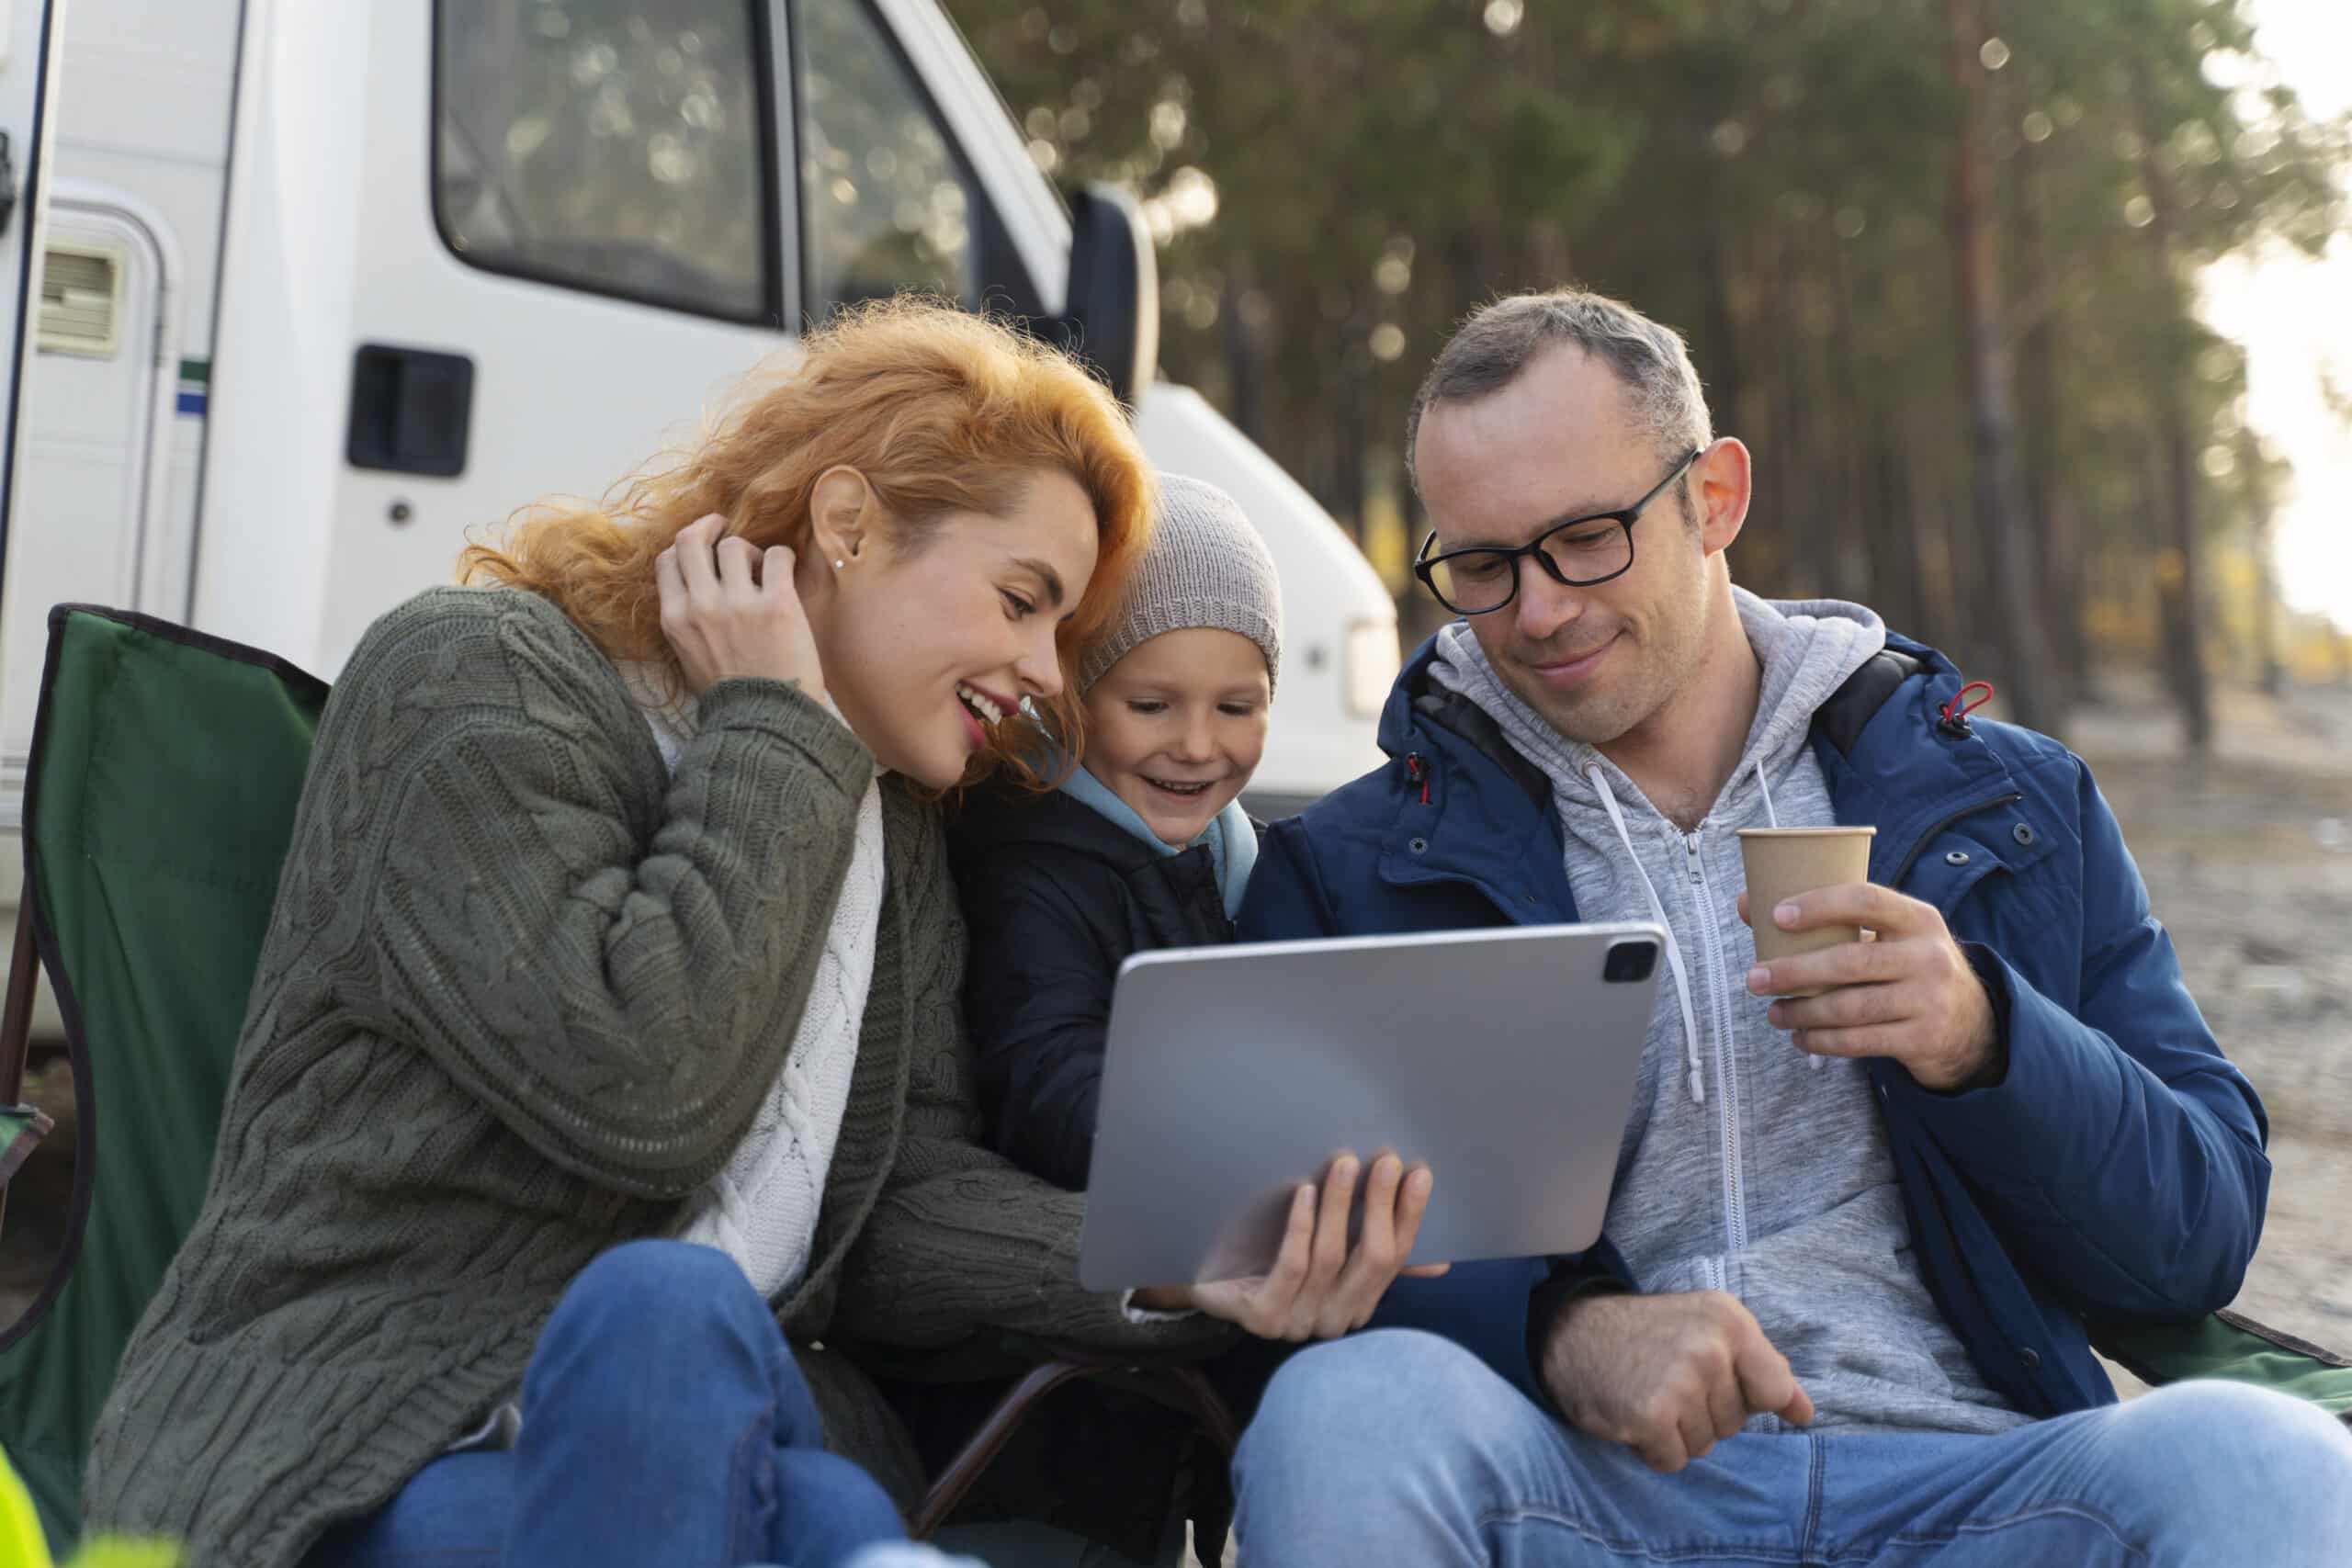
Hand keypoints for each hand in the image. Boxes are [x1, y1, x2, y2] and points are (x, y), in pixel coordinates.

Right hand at [655, 514, 826, 701]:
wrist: (765, 722)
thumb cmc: (731, 696)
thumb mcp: (689, 659)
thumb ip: (686, 622)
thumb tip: (695, 590)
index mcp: (675, 619)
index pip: (667, 560)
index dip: (685, 546)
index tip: (701, 544)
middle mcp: (701, 606)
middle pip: (692, 539)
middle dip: (709, 526)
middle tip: (724, 526)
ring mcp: (737, 603)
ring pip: (734, 544)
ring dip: (750, 551)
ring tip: (762, 570)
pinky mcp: (776, 604)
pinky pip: (777, 555)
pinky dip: (782, 558)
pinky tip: (785, 574)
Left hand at [1132, 1153, 1448, 1339]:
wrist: (1200, 1278)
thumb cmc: (1265, 1259)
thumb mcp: (1326, 1253)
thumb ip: (1372, 1255)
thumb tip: (1439, 1262)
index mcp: (1356, 1304)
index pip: (1395, 1259)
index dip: (1408, 1216)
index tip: (1419, 1173)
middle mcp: (1333, 1319)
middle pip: (1369, 1259)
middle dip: (1379, 1206)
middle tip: (1385, 1160)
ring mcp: (1297, 1322)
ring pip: (1329, 1258)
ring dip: (1339, 1207)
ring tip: (1344, 1163)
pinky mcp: (1262, 1317)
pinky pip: (1291, 1268)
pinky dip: (1301, 1228)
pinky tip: (1303, 1192)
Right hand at [1538, 1290, 1812, 1472]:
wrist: (1569, 1332)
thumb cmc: (1644, 1333)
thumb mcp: (1707, 1328)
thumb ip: (1761, 1367)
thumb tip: (1805, 1412)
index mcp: (1729, 1320)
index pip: (1774, 1387)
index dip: (1748, 1398)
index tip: (1715, 1384)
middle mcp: (1709, 1347)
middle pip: (1735, 1422)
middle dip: (1703, 1413)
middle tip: (1664, 1380)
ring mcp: (1679, 1381)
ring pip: (1705, 1444)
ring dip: (1676, 1432)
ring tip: (1647, 1394)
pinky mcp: (1649, 1415)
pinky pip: (1673, 1460)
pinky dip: (1652, 1449)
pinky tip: (1633, 1416)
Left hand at [1738, 884, 1997, 1091]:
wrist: (1970, 1023)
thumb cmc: (1906, 967)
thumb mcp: (1888, 936)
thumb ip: (1829, 920)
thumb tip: (1746, 902)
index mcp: (1918, 918)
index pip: (1867, 900)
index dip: (1820, 905)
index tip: (1776, 916)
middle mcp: (1929, 956)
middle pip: (1850, 962)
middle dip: (1794, 971)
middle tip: (1754, 978)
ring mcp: (1930, 999)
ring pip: (1851, 1007)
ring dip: (1803, 1013)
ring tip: (1774, 1013)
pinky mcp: (1923, 1038)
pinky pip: (1861, 1042)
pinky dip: (1823, 1041)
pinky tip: (1800, 1038)